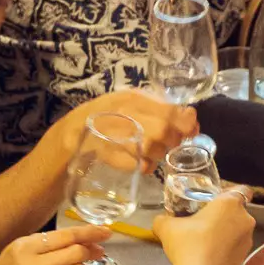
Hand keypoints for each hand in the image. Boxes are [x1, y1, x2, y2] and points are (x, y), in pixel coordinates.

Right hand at [57, 93, 197, 173]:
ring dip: (159, 153)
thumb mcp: (129, 103)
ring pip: (155, 150)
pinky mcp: (113, 156)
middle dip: (172, 139)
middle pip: (164, 130)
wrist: (71, 135)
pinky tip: (138, 159)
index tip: (191, 127)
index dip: (186, 121)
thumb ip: (157, 107)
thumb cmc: (106, 117)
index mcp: (133, 99)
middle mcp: (126, 114)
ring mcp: (118, 136)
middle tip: (169, 142)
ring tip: (148, 150)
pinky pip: (142, 165)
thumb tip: (189, 117)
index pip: (170, 110)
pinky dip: (145, 165)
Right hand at [153, 189, 255, 264]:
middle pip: (236, 211)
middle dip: (223, 215)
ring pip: (237, 230)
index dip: (229, 193)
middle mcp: (245, 219)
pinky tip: (209, 256)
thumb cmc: (188, 244)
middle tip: (203, 222)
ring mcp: (247, 240)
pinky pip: (235, 247)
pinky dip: (226, 249)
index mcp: (230, 204)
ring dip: (225, 233)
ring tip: (205, 241)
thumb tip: (160, 221)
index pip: (241, 190)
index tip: (215, 201)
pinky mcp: (245, 258)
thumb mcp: (167, 227)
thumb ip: (163, 219)